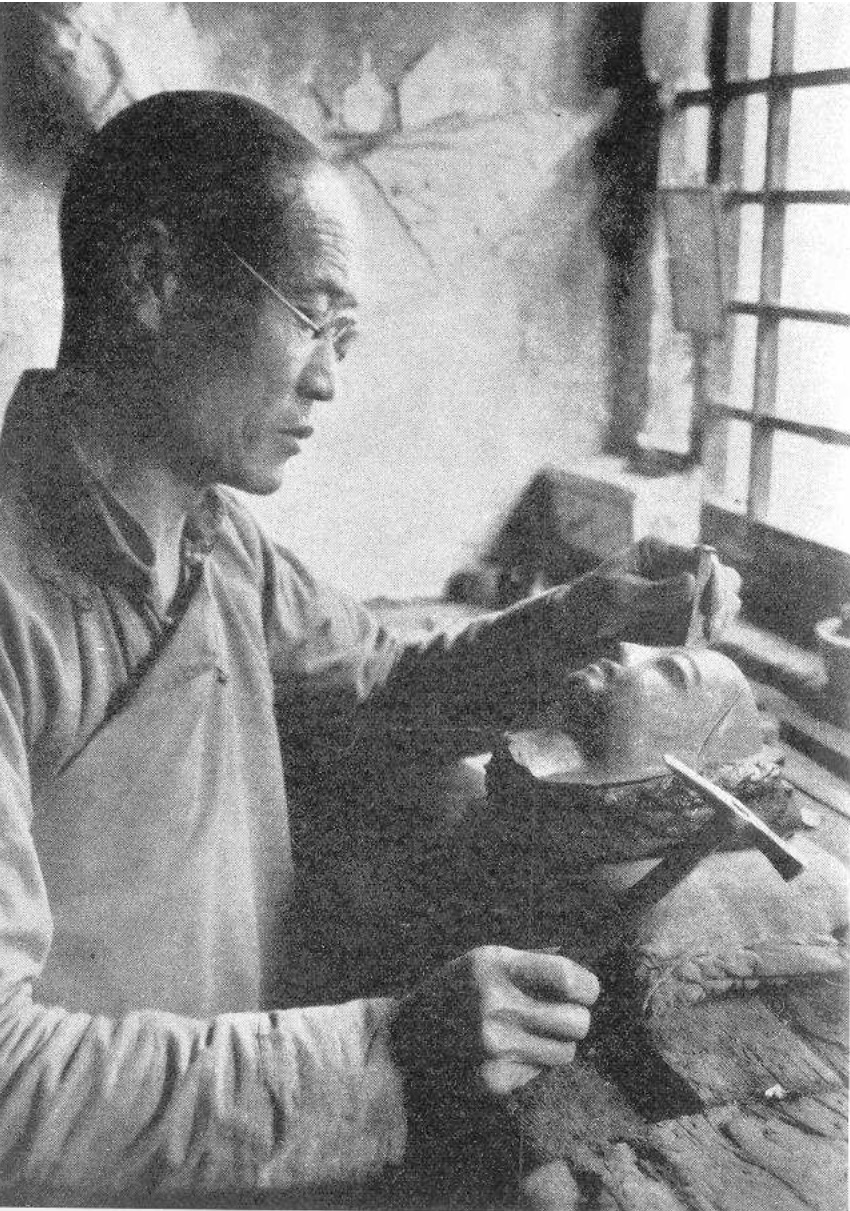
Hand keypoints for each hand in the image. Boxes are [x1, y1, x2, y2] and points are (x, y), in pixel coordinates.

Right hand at [389, 945, 599, 1097]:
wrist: (406, 1038)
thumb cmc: (456, 991)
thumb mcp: (485, 960)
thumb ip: (533, 962)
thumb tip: (583, 976)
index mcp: (495, 967)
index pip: (568, 979)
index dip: (587, 987)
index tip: (585, 991)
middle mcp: (495, 1007)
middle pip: (577, 1023)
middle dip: (576, 1019)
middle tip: (560, 1016)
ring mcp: (494, 1048)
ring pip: (566, 1053)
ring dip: (557, 1044)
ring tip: (532, 1034)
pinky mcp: (494, 1081)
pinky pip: (540, 1073)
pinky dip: (533, 1063)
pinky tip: (507, 1052)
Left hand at [557, 538, 740, 647]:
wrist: (577, 624)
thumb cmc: (591, 601)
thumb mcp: (616, 595)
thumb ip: (653, 591)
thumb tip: (691, 582)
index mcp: (660, 551)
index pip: (702, 556)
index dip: (714, 579)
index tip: (710, 605)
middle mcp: (675, 567)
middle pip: (722, 575)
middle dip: (723, 598)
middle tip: (711, 621)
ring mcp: (680, 591)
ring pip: (722, 599)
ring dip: (722, 615)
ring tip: (709, 631)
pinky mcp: (680, 614)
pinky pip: (707, 620)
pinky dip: (711, 630)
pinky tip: (704, 638)